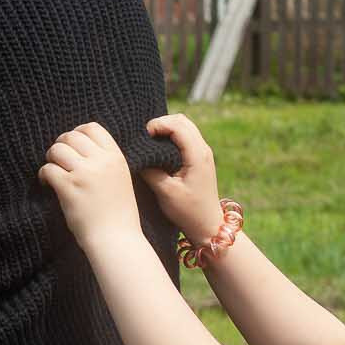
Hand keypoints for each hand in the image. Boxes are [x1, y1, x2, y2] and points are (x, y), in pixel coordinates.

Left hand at [37, 123, 143, 246]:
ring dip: (50, 159)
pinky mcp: (69, 187)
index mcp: (116, 157)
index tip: (71, 146)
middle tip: (58, 161)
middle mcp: (101, 161)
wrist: (116, 239)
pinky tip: (48, 184)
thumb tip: (79, 147)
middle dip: (60, 145)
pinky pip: (48, 169)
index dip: (77, 132)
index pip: (92, 128)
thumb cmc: (117, 213)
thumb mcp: (120, 178)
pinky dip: (43, 175)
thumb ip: (105, 161)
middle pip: (71, 136)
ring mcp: (84, 173)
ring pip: (57, 150)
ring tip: (53, 173)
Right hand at [140, 113, 226, 242]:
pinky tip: (159, 150)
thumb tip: (138, 156)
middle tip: (144, 138)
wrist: (207, 224)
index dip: (157, 125)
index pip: (177, 125)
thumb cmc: (188, 211)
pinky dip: (171, 136)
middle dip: (161, 123)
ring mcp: (203, 153)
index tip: (142, 137)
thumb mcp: (166, 192)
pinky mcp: (200, 158)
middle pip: (182, 120)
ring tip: (150, 143)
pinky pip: (186, 137)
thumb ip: (151, 171)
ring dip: (166, 129)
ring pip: (184, 126)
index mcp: (197, 155)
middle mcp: (203, 149)